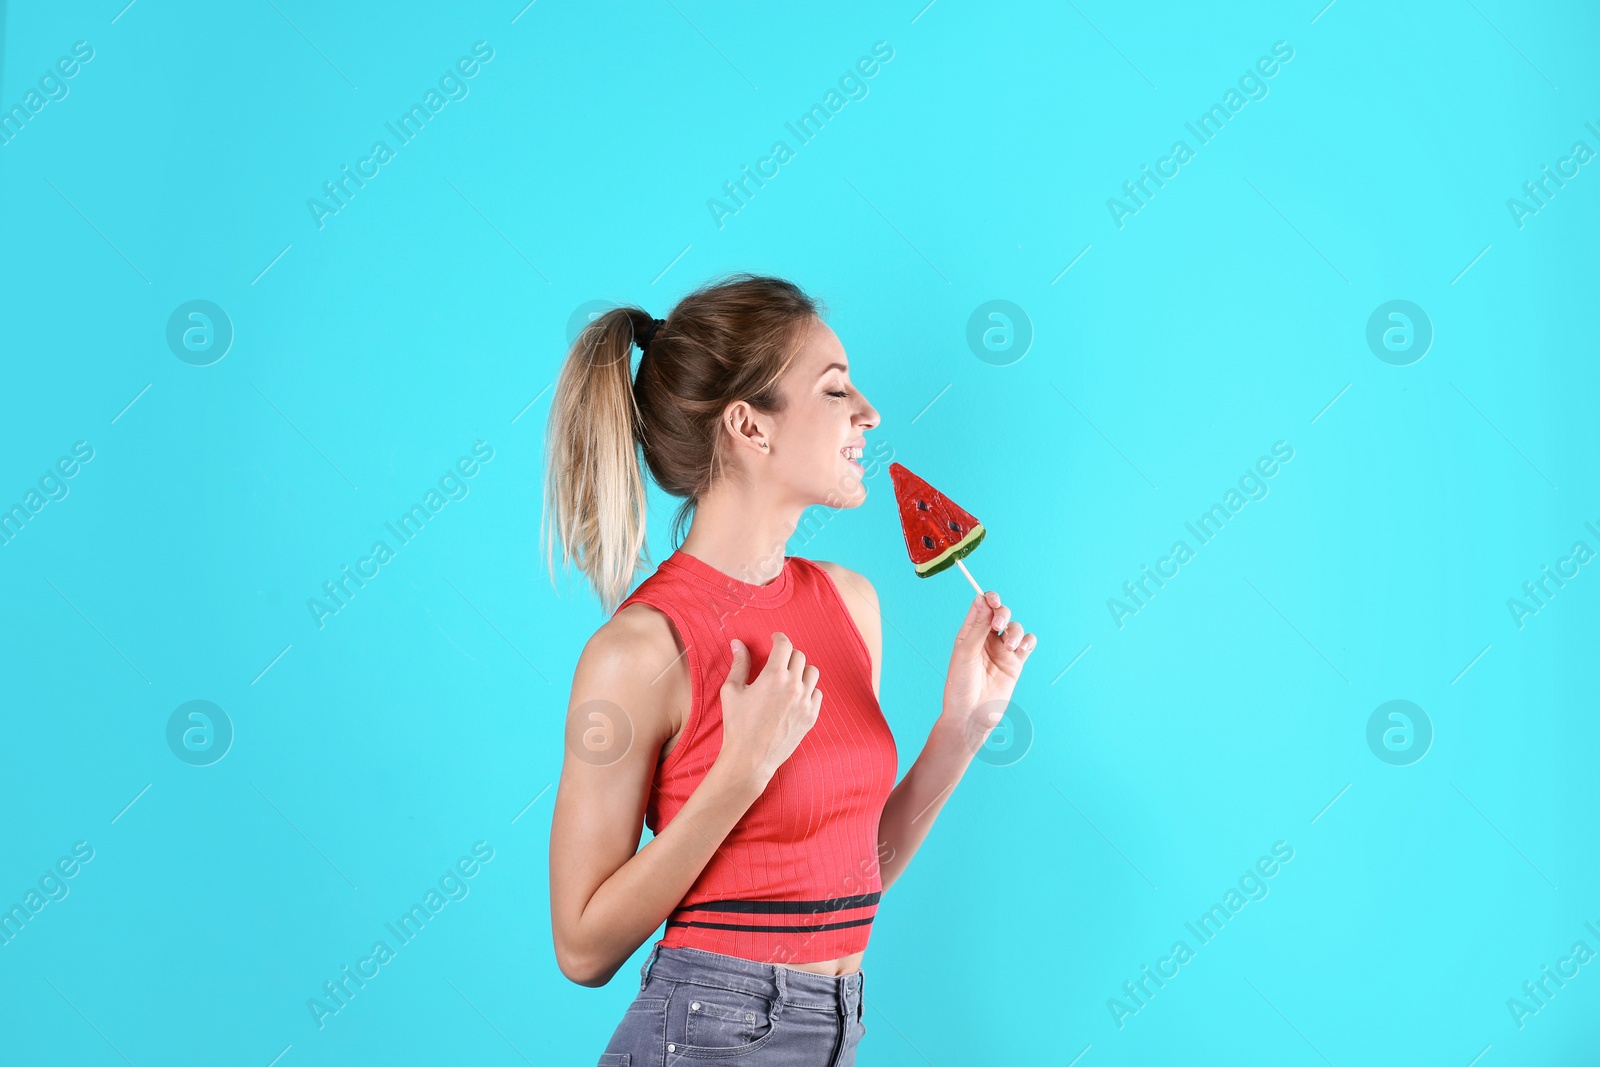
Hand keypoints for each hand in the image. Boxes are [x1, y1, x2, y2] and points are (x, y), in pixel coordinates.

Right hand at [715, 632, 822, 787]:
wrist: (750, 758)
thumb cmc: (737, 725)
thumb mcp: (732, 691)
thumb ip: (739, 664)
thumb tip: (738, 644)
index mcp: (774, 676)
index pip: (785, 645)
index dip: (779, 638)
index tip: (775, 639)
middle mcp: (794, 686)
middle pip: (799, 656)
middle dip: (788, 654)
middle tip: (779, 660)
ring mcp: (805, 702)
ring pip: (812, 673)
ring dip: (801, 670)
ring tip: (790, 676)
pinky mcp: (811, 716)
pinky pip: (817, 693)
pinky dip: (809, 689)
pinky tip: (796, 694)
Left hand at [941, 590, 1036, 749]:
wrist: (972, 717)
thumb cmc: (961, 687)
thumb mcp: (966, 654)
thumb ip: (977, 627)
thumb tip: (981, 599)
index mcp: (969, 634)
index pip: (981, 608)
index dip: (989, 599)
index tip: (992, 599)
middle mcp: (986, 640)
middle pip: (1001, 613)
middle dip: (1003, 613)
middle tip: (999, 624)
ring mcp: (1002, 652)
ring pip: (1016, 627)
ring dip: (1015, 631)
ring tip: (1009, 646)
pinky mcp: (1015, 664)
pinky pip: (1027, 644)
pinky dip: (1027, 641)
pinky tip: (1020, 649)